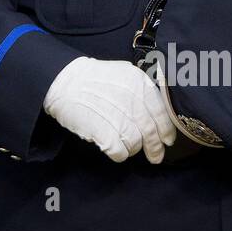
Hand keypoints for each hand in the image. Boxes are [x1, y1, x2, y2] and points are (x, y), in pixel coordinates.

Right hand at [43, 56, 176, 163]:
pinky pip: (120, 152)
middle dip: (155, 147)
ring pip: (136, 144)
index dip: (166, 130)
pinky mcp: (104, 133)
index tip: (167, 140)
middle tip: (156, 157)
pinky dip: (119, 154)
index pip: (161, 113)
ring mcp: (119, 117)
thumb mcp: (123, 74)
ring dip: (132, 149)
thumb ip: (141, 91)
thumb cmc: (93, 79)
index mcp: (139, 84)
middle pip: (151, 132)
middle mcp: (133, 100)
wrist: (64, 81)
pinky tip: (114, 149)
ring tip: (124, 146)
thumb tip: (157, 115)